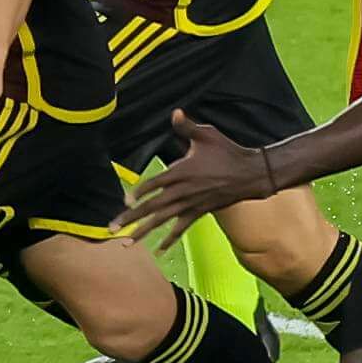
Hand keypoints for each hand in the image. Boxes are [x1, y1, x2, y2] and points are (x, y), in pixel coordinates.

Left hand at [117, 120, 271, 238]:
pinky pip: (180, 228)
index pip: (154, 183)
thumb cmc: (228, 152)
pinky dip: (169, 239)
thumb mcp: (207, 135)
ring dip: (143, 231)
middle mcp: (183, 191)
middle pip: (152, 206)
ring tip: (126, 242)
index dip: (138, 192)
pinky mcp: (198, 213)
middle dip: (131, 218)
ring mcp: (190, 204)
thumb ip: (187, 126)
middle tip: (112, 227)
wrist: (250, 174)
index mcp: (181, 172)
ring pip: (162, 220)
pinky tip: (158, 250)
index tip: (125, 200)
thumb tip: (175, 112)